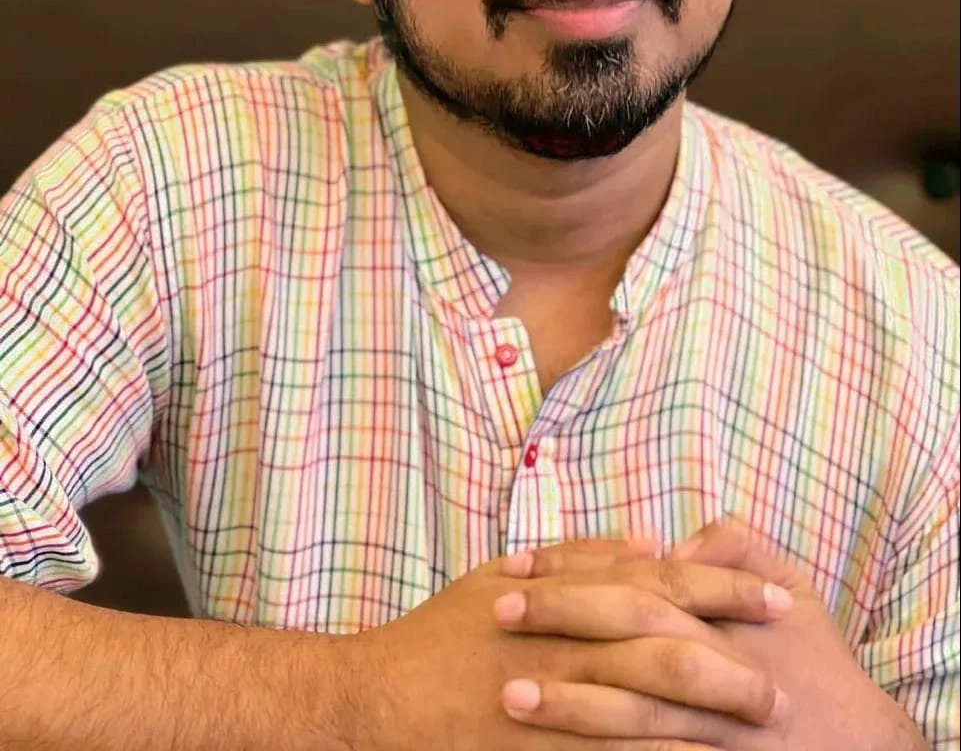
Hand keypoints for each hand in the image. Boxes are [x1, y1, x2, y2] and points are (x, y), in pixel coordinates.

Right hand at [347, 535, 788, 749]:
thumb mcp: (503, 573)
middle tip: (785, 673)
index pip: (660, 584)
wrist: (376, 700)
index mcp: (561, 594)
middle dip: (733, 660)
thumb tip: (654, 541)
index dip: (723, 589)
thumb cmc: (446, 633)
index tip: (778, 598)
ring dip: (711, 718)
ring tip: (765, 725)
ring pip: (650, 710)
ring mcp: (553, 705)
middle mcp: (564, 645)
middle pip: (667, 647)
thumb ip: (581, 556)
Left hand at [492, 521, 927, 749]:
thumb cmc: (815, 657)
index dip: (572, 571)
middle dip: (560, 622)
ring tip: (508, 695)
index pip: (635, 579)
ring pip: (633, 712)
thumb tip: (674, 545)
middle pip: (626, 633)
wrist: (860, 744)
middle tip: (497, 612)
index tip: (516, 567)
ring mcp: (711, 727)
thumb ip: (737, 544)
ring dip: (568, 703)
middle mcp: (715, 664)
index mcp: (722, 613)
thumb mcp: (790, 584)